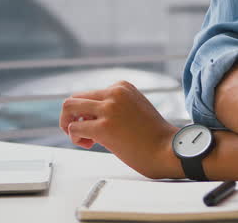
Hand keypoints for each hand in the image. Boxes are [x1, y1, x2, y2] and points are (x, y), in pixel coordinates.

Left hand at [59, 80, 178, 178]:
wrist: (169, 150)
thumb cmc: (154, 136)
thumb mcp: (134, 108)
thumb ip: (114, 106)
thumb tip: (87, 115)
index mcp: (121, 87)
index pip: (89, 94)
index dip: (88, 113)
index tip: (97, 126)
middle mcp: (114, 93)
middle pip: (75, 98)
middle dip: (72, 117)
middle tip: (82, 132)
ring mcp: (108, 109)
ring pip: (68, 107)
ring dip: (68, 124)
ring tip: (83, 138)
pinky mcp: (104, 127)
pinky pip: (73, 128)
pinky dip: (75, 137)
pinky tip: (90, 144)